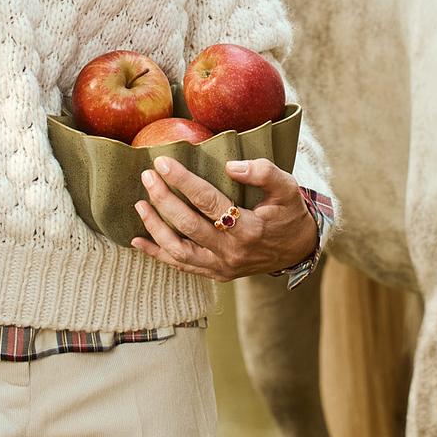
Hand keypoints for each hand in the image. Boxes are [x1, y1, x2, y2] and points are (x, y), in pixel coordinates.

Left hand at [130, 155, 318, 280]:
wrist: (298, 250)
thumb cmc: (289, 214)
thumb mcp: (288, 188)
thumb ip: (264, 172)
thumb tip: (231, 165)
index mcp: (250, 228)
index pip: (209, 202)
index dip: (183, 181)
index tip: (162, 163)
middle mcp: (233, 252)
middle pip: (189, 225)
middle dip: (163, 199)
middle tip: (147, 176)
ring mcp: (222, 267)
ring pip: (179, 251)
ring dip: (155, 227)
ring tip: (140, 203)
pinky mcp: (216, 274)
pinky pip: (181, 266)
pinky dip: (157, 254)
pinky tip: (138, 240)